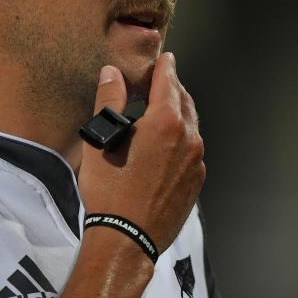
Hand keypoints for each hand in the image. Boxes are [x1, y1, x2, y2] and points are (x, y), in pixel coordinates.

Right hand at [78, 52, 204, 253]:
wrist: (126, 239)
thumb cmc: (110, 190)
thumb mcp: (101, 141)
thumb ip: (109, 101)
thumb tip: (112, 72)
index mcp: (166, 123)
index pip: (169, 82)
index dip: (165, 67)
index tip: (166, 59)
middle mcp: (189, 138)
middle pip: (184, 101)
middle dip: (173, 88)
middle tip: (161, 81)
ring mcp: (196, 162)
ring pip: (191, 126)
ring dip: (179, 113)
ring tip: (162, 111)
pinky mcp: (196, 182)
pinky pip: (193, 149)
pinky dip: (182, 138)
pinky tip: (166, 145)